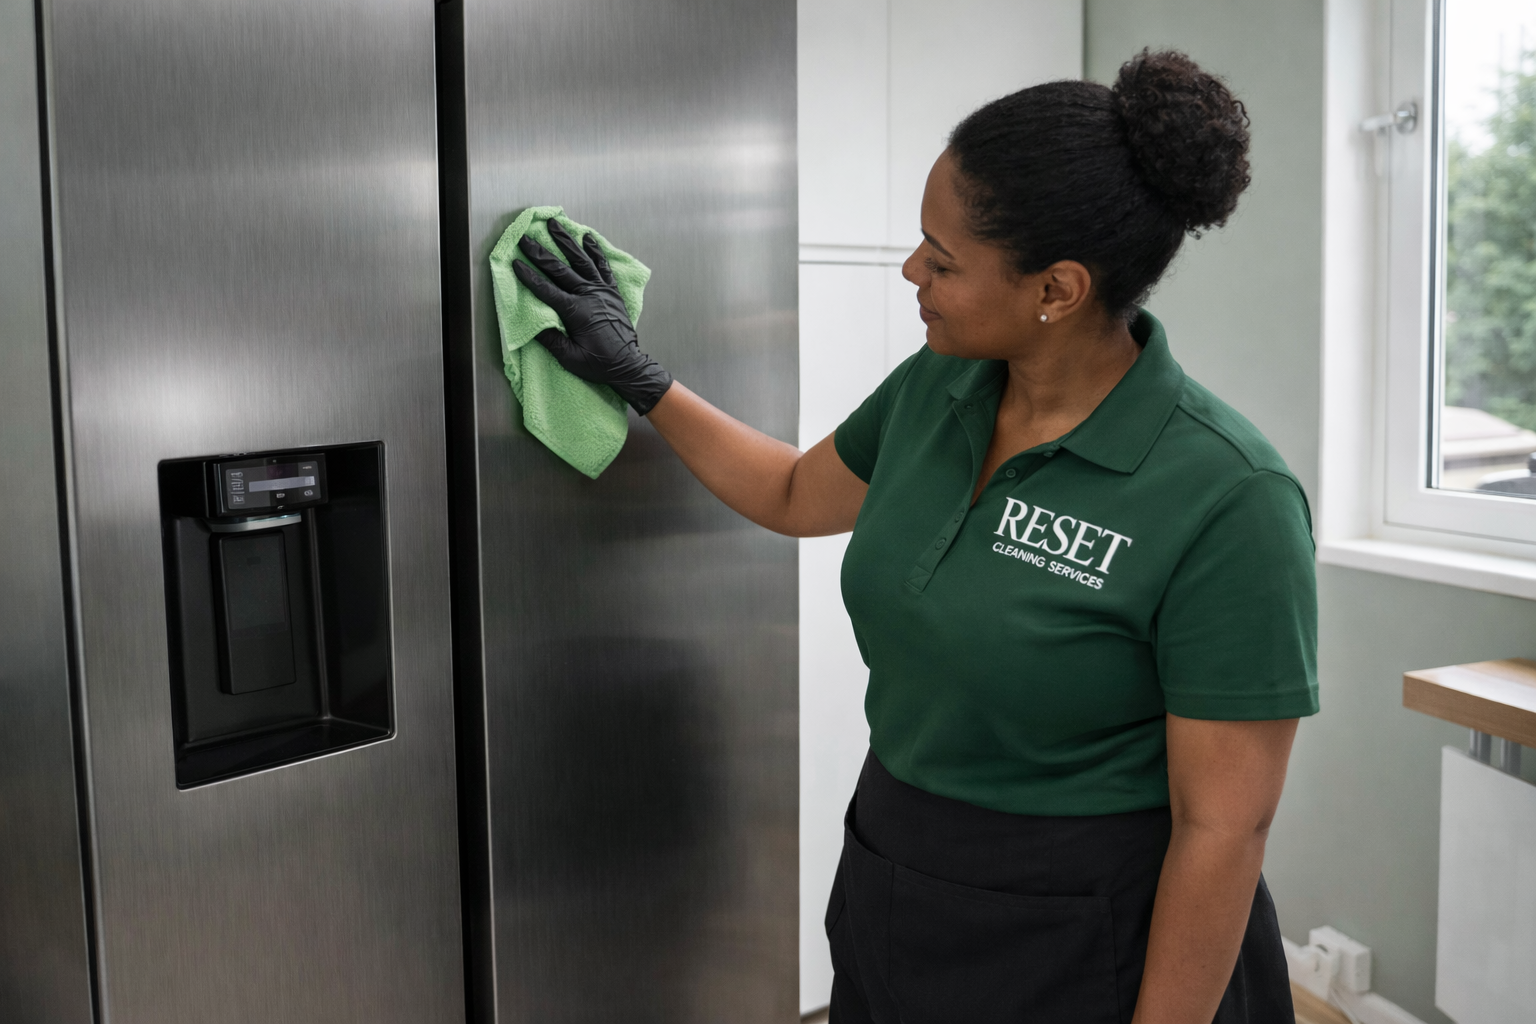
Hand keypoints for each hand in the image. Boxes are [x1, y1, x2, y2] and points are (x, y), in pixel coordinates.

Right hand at [512, 220, 673, 414]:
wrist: (628, 365)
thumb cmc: (599, 364)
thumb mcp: (569, 357)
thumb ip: (550, 339)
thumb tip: (532, 322)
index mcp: (575, 312)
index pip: (546, 289)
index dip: (529, 276)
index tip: (515, 262)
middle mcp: (589, 296)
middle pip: (560, 269)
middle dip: (541, 252)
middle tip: (526, 237)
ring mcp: (602, 291)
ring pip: (581, 261)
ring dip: (567, 241)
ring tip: (555, 225)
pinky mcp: (612, 292)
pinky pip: (603, 266)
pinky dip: (595, 251)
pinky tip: (587, 237)